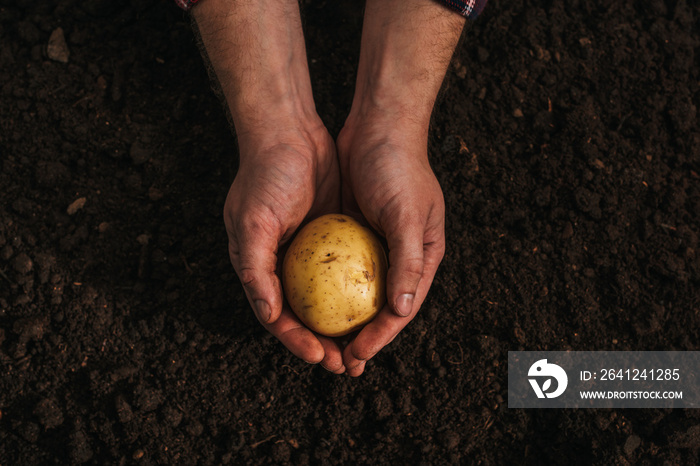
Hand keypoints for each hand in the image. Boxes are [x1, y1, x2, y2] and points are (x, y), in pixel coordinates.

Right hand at [194, 0, 345, 371]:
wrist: (289, 130)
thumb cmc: (266, 175)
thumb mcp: (252, 221)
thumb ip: (254, 268)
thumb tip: (269, 315)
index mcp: (258, 268)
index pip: (278, 318)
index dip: (298, 342)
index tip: (322, 357)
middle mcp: (282, 265)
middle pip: (306, 316)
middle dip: (325, 344)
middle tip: (349, 364)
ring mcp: (308, 252)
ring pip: (329, 299)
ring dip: (345, 325)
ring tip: (366, 346)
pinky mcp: (332, 236)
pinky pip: (347, 271)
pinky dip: (358, 291)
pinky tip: (379, 305)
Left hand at [336, 116, 445, 376]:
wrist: (378, 126)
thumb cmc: (398, 167)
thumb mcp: (407, 214)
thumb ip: (408, 262)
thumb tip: (401, 311)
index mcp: (422, 258)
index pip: (401, 309)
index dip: (380, 338)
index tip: (355, 356)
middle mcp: (400, 257)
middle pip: (378, 309)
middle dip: (359, 339)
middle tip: (336, 364)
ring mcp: (374, 246)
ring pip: (354, 294)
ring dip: (339, 321)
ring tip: (319, 345)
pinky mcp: (351, 233)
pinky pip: (336, 269)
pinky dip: (324, 290)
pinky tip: (304, 305)